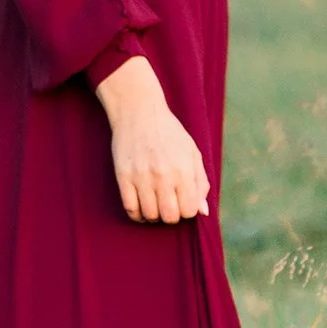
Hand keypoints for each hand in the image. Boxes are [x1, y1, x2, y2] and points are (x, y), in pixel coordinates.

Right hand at [93, 55, 210, 223]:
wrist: (138, 111)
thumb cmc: (169, 132)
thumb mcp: (192, 152)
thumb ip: (201, 182)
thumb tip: (203, 212)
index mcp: (183, 169)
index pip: (189, 210)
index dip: (188, 210)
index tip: (182, 201)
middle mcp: (163, 175)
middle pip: (170, 216)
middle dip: (171, 215)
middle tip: (168, 204)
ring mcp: (141, 176)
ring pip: (149, 215)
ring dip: (154, 215)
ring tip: (154, 204)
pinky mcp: (123, 176)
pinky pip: (130, 208)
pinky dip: (137, 214)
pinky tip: (141, 207)